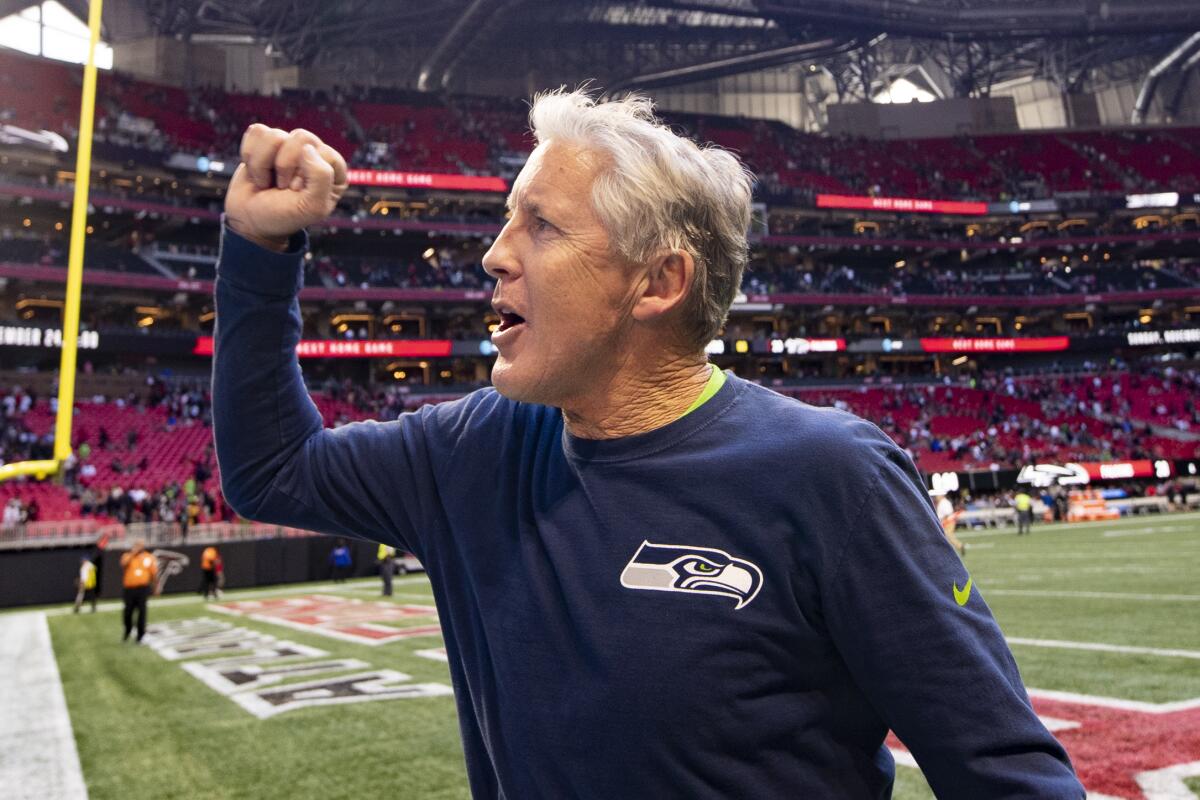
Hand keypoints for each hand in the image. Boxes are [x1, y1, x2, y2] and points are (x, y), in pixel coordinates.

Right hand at [224, 124, 348, 251]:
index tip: (295, 191)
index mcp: (334, 170)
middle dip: (284, 166)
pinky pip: (257, 131)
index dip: (305, 173)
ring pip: (275, 135)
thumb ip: (321, 177)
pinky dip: (250, 156)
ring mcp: (289, 146)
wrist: (252, 221)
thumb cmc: (284, 216)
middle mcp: (314, 154)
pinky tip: (257, 172)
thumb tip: (307, 147)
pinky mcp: (266, 143)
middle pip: (301, 137)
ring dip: (264, 164)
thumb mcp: (312, 207)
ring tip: (267, 182)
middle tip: (282, 187)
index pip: (325, 153)